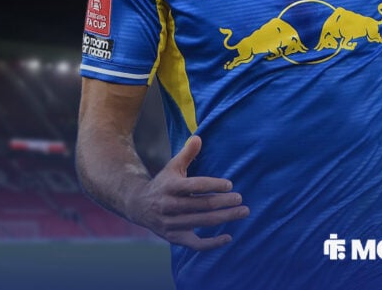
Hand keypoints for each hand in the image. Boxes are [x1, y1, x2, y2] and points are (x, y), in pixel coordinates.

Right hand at [124, 134, 249, 249]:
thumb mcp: (172, 166)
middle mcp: (170, 206)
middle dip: (224, 202)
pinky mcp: (174, 237)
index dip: (214, 185)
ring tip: (243, 212)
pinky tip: (229, 237)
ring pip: (202, 222)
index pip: (196, 186)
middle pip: (202, 205)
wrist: (138, 205)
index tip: (230, 184)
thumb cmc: (163, 183)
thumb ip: (187, 153)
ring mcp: (171, 224)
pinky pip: (195, 244)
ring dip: (225, 217)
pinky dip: (212, 243)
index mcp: (171, 187)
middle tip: (240, 199)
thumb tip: (198, 137)